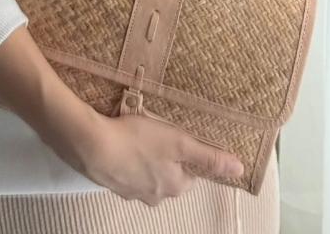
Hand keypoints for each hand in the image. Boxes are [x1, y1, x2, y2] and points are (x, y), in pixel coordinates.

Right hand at [75, 110, 243, 206]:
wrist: (91, 145)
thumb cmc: (137, 141)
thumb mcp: (179, 143)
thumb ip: (208, 157)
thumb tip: (239, 169)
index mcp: (172, 187)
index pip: (191, 177)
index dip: (188, 157)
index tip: (181, 139)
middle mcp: (152, 196)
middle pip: (168, 177)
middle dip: (165, 158)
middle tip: (157, 133)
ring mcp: (129, 191)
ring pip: (146, 174)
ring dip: (144, 158)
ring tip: (137, 135)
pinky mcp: (110, 181)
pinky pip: (125, 170)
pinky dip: (125, 158)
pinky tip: (120, 142)